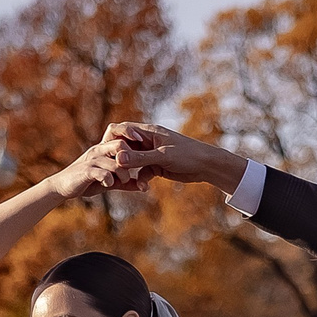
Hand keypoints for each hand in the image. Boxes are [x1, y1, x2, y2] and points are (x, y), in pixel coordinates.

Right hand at [45, 139, 151, 200]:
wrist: (63, 186)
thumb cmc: (87, 182)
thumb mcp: (109, 182)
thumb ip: (126, 182)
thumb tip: (144, 186)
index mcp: (105, 149)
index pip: (122, 136)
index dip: (135, 139)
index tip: (148, 148)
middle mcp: (99, 150)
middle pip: (120, 144)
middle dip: (132, 156)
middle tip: (138, 168)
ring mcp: (92, 160)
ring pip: (114, 161)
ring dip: (123, 173)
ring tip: (125, 181)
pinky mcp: (86, 171)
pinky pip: (102, 173)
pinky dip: (109, 179)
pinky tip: (110, 185)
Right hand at [102, 122, 248, 195]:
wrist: (206, 166)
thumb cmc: (187, 155)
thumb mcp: (161, 157)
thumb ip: (139, 158)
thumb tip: (118, 158)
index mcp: (148, 131)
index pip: (122, 129)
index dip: (113, 139)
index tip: (110, 153)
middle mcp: (147, 140)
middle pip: (125, 145)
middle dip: (118, 157)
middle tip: (112, 169)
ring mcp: (151, 153)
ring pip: (132, 161)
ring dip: (129, 171)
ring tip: (125, 181)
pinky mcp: (156, 166)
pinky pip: (142, 171)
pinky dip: (140, 178)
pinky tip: (142, 187)